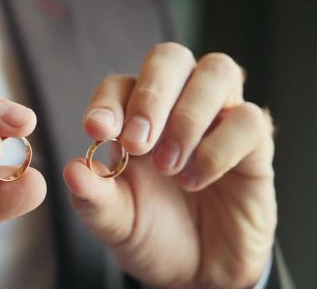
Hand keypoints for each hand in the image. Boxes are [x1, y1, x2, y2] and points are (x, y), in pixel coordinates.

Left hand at [64, 43, 275, 287]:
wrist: (196, 270)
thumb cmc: (150, 233)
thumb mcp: (113, 220)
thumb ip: (92, 196)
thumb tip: (72, 169)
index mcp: (133, 118)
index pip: (120, 85)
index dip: (108, 101)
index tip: (98, 130)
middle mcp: (176, 107)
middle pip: (170, 58)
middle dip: (152, 95)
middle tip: (137, 143)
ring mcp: (217, 120)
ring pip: (217, 71)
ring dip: (187, 115)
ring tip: (169, 165)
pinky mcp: (253, 145)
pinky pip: (248, 119)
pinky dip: (218, 147)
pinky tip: (196, 179)